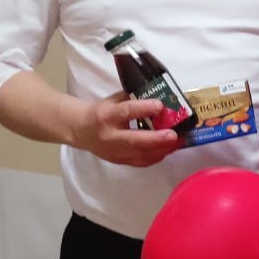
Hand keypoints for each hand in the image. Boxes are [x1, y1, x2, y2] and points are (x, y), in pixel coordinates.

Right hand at [67, 93, 182, 165]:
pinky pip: (141, 162)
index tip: (161, 105)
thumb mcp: (113, 100)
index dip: (144, 109)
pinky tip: (167, 150)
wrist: (80, 130)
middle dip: (157, 139)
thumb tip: (160, 96)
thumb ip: (134, 99)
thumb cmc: (100, 111)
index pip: (126, 112)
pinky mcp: (119, 162)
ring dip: (162, 150)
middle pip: (135, 140)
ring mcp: (114, 152)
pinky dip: (156, 156)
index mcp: (107, 116)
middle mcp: (110, 136)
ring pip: (141, 155)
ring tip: (178, 142)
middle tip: (174, 135)